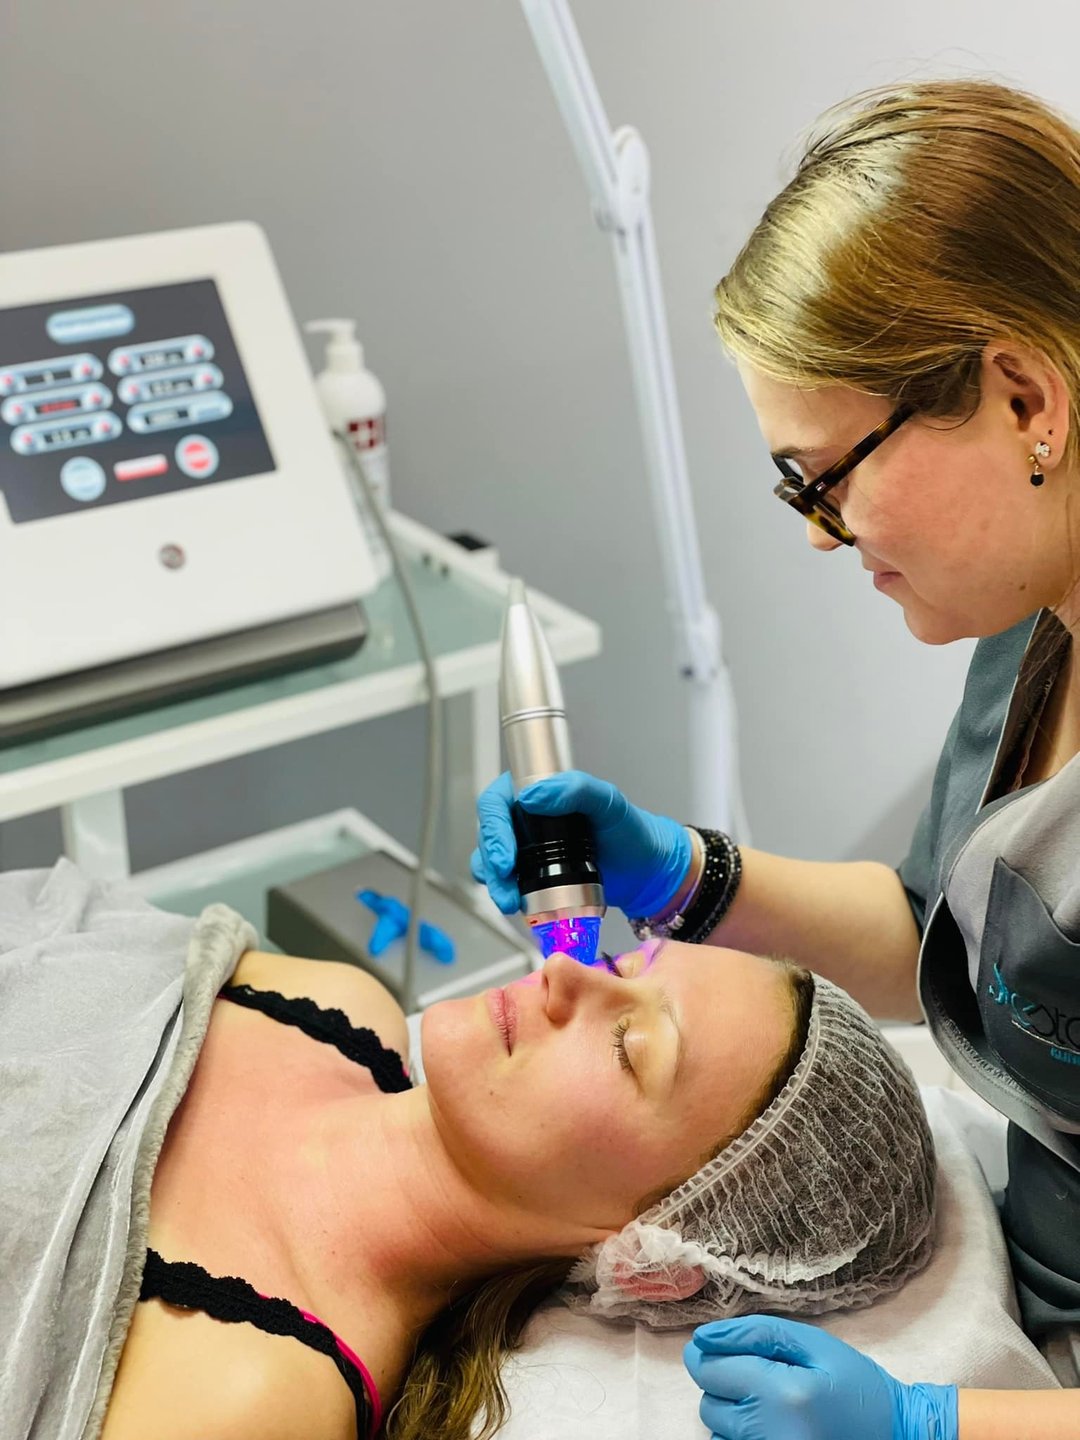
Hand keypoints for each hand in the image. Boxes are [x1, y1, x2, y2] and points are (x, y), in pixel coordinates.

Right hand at [470, 769, 690, 917]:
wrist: (646, 874)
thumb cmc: (631, 832)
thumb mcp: (609, 802)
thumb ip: (576, 789)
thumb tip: (533, 795)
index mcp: (540, 792)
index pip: (498, 801)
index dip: (492, 825)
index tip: (506, 853)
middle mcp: (528, 819)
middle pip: (489, 834)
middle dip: (491, 860)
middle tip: (505, 879)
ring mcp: (528, 848)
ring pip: (491, 861)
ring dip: (493, 882)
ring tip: (509, 901)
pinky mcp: (533, 875)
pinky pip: (507, 882)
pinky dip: (505, 892)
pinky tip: (516, 904)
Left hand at [683, 1315, 957, 1439]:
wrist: (897, 1434)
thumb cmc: (856, 1383)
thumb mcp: (813, 1343)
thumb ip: (755, 1333)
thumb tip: (704, 1338)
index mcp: (781, 1394)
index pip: (710, 1370)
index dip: (710, 1353)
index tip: (721, 1347)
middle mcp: (768, 1434)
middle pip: (709, 1403)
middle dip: (725, 1384)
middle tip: (762, 1376)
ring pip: (717, 1430)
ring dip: (733, 1412)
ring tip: (771, 1403)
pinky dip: (744, 1434)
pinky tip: (772, 1424)